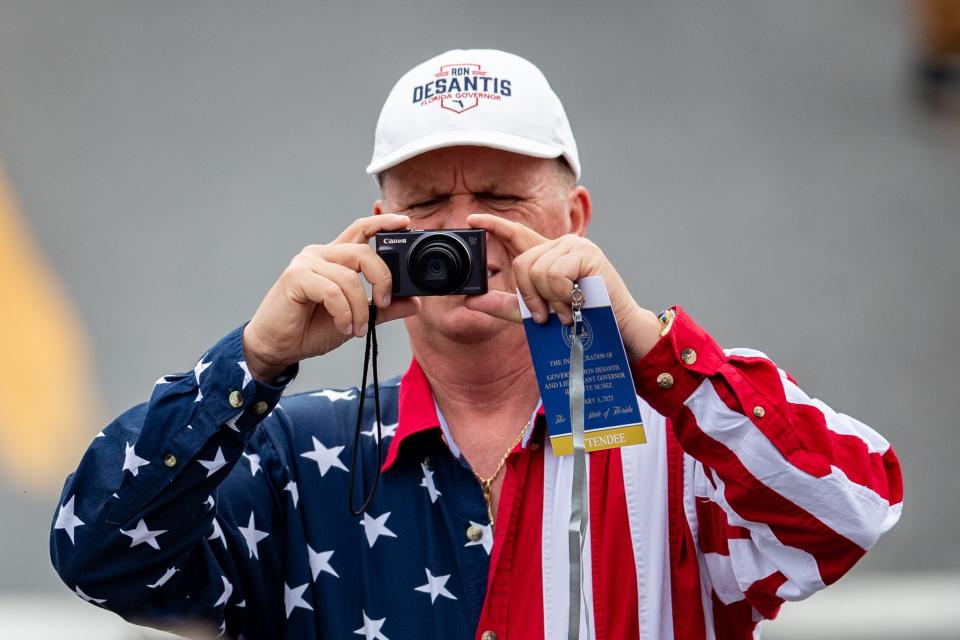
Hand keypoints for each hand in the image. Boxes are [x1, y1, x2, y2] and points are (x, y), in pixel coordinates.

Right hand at [242, 214, 420, 381]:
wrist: (278, 346)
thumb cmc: (310, 329)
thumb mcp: (357, 319)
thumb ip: (383, 309)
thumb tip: (413, 302)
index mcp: (335, 259)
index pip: (361, 230)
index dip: (383, 223)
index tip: (405, 222)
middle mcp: (321, 255)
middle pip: (363, 252)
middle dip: (382, 279)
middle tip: (384, 303)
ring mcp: (306, 263)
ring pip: (350, 277)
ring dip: (360, 308)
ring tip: (357, 329)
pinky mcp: (296, 277)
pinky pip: (332, 291)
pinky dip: (344, 313)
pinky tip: (344, 327)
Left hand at [464, 213, 660, 359]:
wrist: (614, 328)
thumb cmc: (578, 319)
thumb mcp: (533, 313)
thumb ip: (504, 305)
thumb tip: (470, 300)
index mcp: (547, 256)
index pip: (516, 233)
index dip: (494, 225)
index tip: (472, 220)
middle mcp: (559, 245)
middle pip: (522, 263)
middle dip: (529, 296)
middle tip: (545, 315)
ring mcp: (574, 246)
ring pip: (537, 270)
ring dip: (549, 299)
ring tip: (565, 311)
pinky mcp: (586, 253)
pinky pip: (555, 274)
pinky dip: (561, 295)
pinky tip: (574, 304)